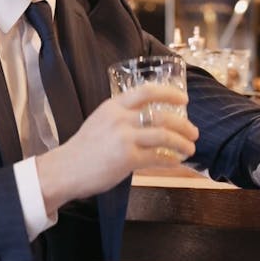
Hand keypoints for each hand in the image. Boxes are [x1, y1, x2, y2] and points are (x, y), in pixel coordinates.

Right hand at [37, 82, 198, 215]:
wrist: (65, 169)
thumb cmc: (83, 148)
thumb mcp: (100, 120)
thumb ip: (121, 116)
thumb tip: (148, 119)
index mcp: (113, 105)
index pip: (146, 91)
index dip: (169, 93)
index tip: (184, 100)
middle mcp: (120, 118)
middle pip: (161, 116)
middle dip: (183, 124)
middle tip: (194, 132)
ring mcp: (124, 138)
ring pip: (163, 136)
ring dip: (182, 143)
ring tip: (190, 149)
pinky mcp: (127, 159)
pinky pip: (157, 157)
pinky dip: (170, 160)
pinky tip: (175, 162)